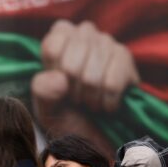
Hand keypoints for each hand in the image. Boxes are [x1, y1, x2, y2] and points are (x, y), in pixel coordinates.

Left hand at [32, 20, 137, 152]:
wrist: (95, 134)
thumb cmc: (67, 114)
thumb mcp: (45, 107)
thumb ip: (42, 90)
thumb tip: (59, 78)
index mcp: (58, 36)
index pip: (52, 48)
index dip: (55, 75)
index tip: (59, 86)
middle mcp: (83, 32)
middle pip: (70, 66)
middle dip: (73, 91)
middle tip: (76, 97)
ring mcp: (107, 42)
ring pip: (91, 77)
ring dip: (90, 99)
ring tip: (91, 100)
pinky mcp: (125, 57)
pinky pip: (112, 84)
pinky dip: (107, 102)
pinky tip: (107, 103)